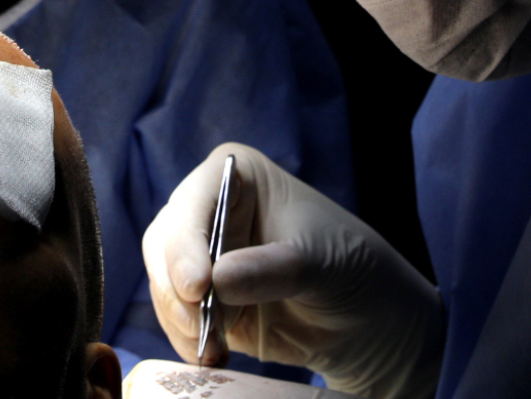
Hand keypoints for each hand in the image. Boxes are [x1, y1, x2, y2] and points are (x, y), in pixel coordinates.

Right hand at [141, 144, 443, 398]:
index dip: (187, 243)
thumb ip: (270, 269)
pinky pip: (177, 317)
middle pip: (165, 243)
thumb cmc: (349, 265)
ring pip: (164, 282)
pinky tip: (213, 356)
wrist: (366, 318)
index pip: (194, 203)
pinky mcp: (202, 298)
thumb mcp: (318, 262)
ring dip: (181, 320)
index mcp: (234, 176)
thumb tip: (217, 282)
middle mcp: (208, 209)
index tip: (197, 286)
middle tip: (198, 324)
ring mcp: (202, 254)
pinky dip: (187, 339)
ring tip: (211, 348)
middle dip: (176, 287)